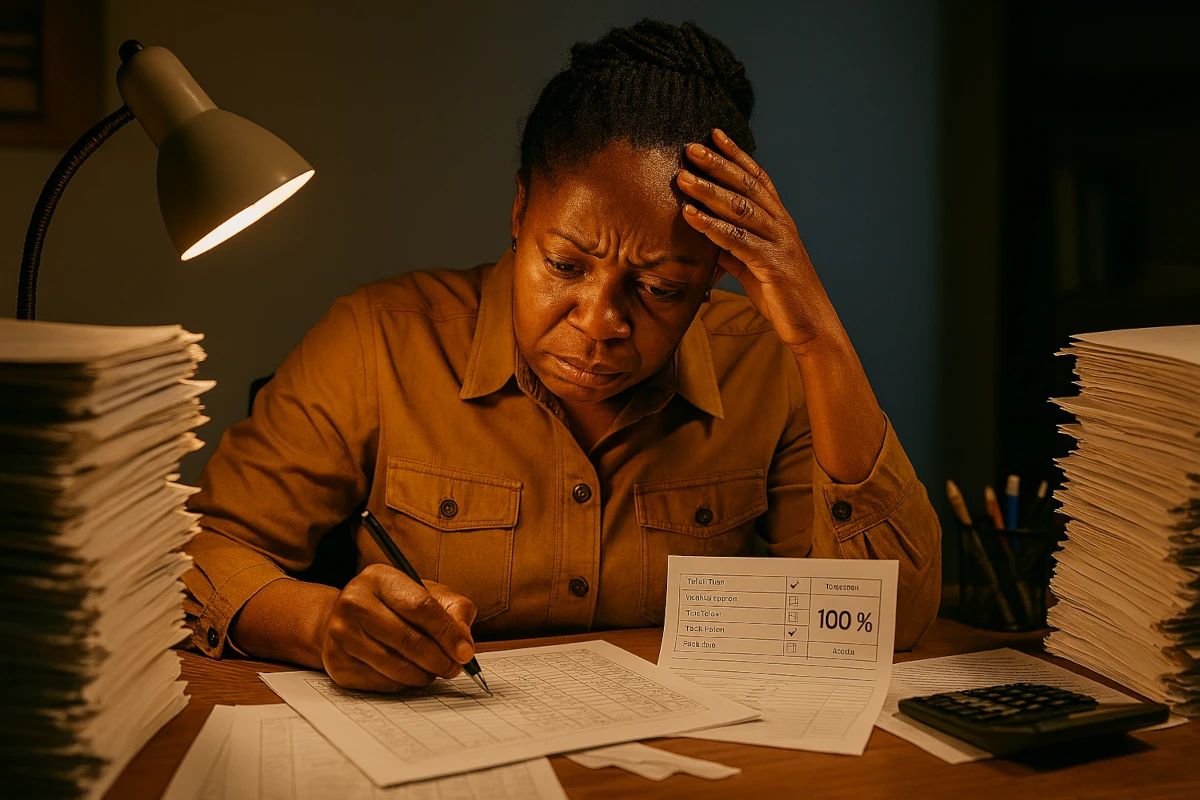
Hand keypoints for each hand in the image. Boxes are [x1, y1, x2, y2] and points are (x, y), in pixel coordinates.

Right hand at [318, 564, 476, 691]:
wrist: (342, 619)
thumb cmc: (392, 605)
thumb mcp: (424, 593)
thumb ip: (453, 610)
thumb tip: (464, 645)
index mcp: (379, 578)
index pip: (421, 607)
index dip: (448, 633)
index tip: (466, 652)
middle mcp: (354, 603)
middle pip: (409, 640)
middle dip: (440, 660)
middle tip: (455, 668)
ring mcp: (341, 635)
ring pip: (397, 667)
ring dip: (424, 674)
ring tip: (434, 671)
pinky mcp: (337, 664)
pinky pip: (382, 683)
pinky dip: (404, 683)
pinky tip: (409, 674)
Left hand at [678, 128, 841, 353]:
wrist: (811, 327)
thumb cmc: (782, 298)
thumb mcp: (752, 268)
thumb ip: (733, 249)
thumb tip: (710, 238)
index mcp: (779, 221)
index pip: (757, 179)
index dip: (736, 155)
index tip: (713, 134)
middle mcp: (782, 225)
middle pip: (747, 186)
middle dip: (718, 164)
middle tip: (690, 147)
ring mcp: (779, 243)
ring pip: (740, 208)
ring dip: (708, 190)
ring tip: (682, 177)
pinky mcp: (772, 264)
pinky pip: (737, 240)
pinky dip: (711, 226)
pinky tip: (690, 215)